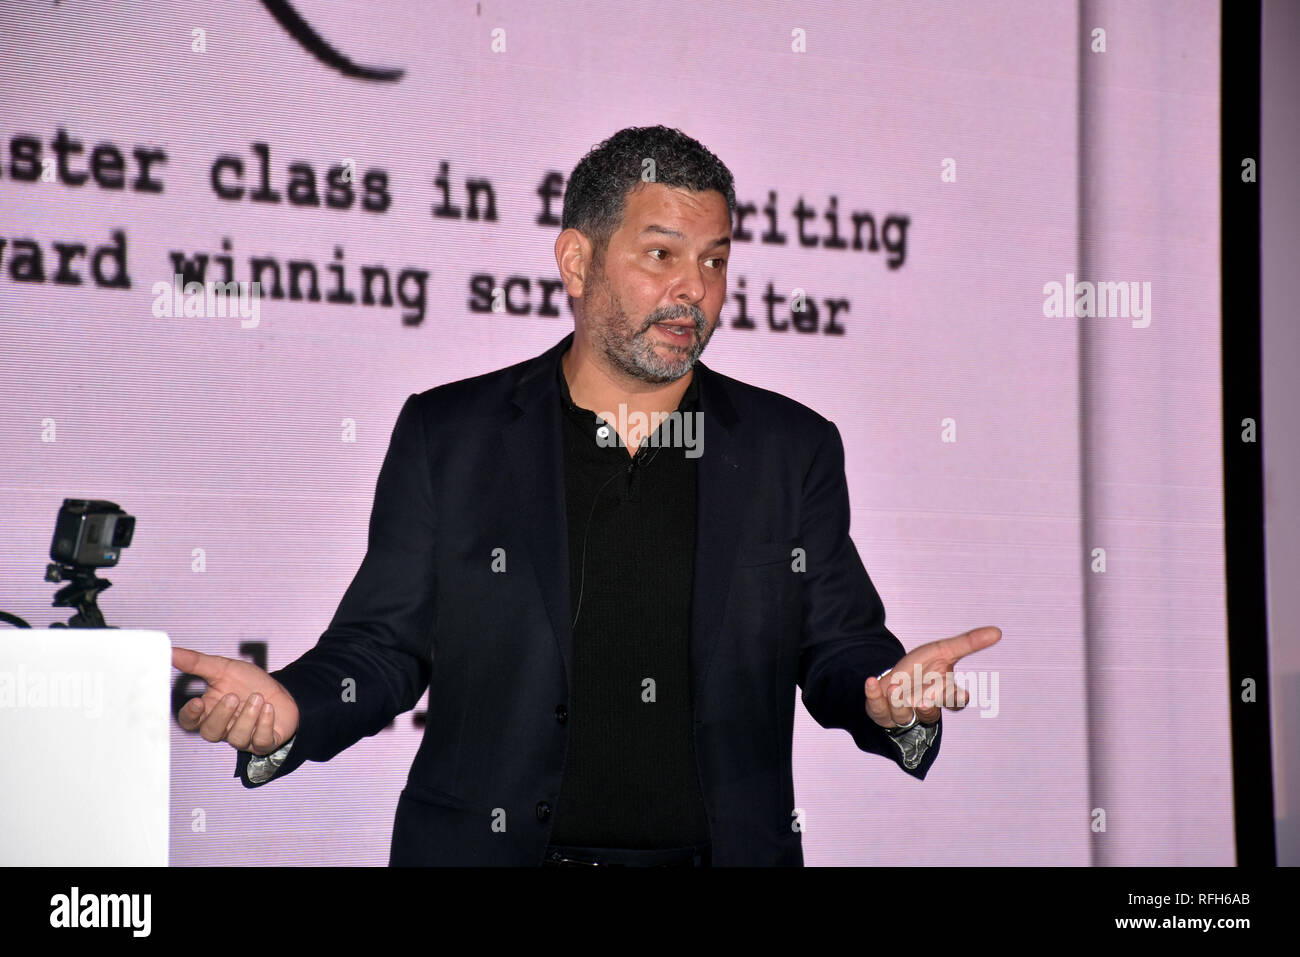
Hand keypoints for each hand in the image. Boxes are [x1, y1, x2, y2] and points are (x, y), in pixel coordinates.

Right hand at [172, 646, 299, 754]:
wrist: (281, 692)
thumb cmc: (248, 684)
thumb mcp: (224, 668)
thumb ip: (197, 663)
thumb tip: (170, 651)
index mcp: (209, 711)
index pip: (189, 721)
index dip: (190, 715)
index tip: (197, 702)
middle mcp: (224, 728)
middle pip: (211, 732)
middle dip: (221, 715)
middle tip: (233, 696)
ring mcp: (244, 738)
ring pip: (237, 738)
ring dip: (248, 716)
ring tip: (257, 697)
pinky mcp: (265, 742)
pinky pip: (261, 741)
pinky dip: (265, 724)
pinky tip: (269, 708)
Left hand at [864, 626, 1000, 730]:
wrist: (895, 676)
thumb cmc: (923, 667)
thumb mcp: (944, 651)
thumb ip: (968, 643)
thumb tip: (998, 631)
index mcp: (943, 696)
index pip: (955, 702)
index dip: (956, 698)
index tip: (959, 692)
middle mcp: (924, 708)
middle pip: (930, 713)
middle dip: (929, 706)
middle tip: (925, 699)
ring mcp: (903, 713)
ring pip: (904, 715)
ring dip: (899, 702)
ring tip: (895, 688)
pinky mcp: (882, 712)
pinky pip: (877, 708)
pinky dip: (873, 696)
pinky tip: (871, 682)